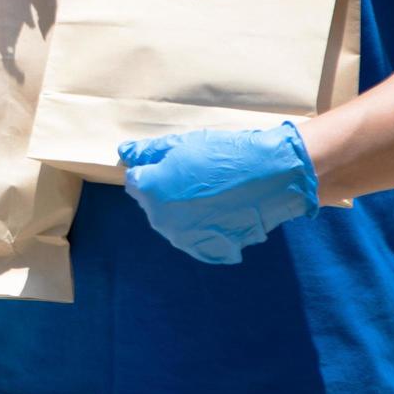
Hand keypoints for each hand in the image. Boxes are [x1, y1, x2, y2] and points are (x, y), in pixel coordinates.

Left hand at [117, 123, 319, 264]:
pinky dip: (202, 227)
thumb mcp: (182, 144)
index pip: (135, 182)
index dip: (152, 171)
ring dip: (182, 209)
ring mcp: (182, 237)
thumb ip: (149, 152)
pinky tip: (219, 211)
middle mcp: (160, 218)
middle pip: (151, 203)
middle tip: (194, 177)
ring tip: (210, 193)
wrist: (268, 176)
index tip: (172, 165)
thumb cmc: (223, 154)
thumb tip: (125, 154)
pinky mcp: (204, 249)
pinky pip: (193, 238)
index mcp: (150, 190)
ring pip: (171, 221)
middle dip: (164, 191)